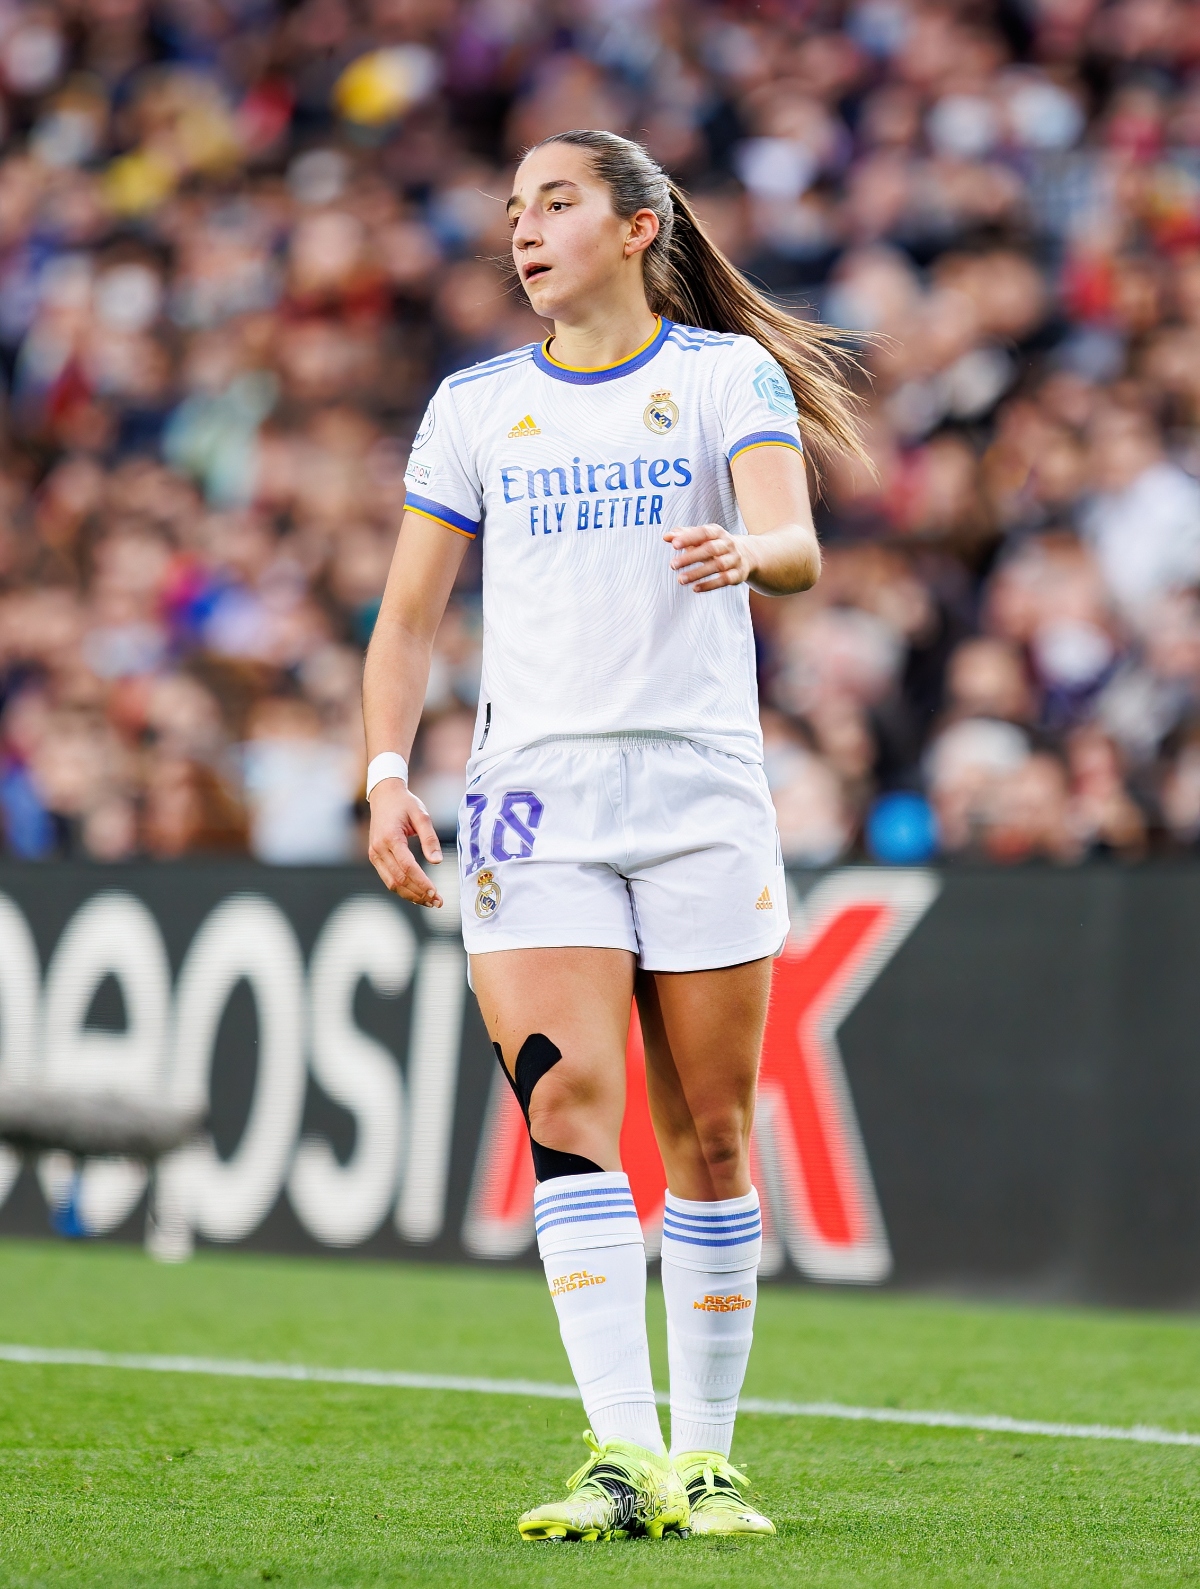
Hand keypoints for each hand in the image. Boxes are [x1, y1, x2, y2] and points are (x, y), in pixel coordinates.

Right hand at [367, 779, 443, 906]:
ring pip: (392, 883)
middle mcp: (379, 849)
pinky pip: (388, 878)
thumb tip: (437, 862)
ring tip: (430, 902)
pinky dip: (402, 889)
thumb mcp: (422, 815)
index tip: (436, 893)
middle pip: (399, 879)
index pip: (407, 867)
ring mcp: (374, 854)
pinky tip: (417, 895)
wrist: (384, 795)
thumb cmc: (405, 804)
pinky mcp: (375, 857)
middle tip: (438, 902)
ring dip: (411, 895)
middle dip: (419, 893)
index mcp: (390, 837)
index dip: (421, 882)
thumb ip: (430, 839)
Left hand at [664, 523, 753, 591]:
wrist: (746, 554)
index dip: (689, 538)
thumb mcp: (703, 537)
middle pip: (710, 549)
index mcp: (717, 532)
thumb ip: (684, 535)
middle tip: (673, 565)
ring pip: (717, 566)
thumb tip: (666, 537)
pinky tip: (695, 588)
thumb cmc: (716, 544)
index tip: (674, 544)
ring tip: (681, 579)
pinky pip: (725, 580)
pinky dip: (709, 585)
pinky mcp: (738, 574)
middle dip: (691, 557)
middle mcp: (728, 544)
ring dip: (698, 573)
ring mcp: (734, 559)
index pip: (703, 533)